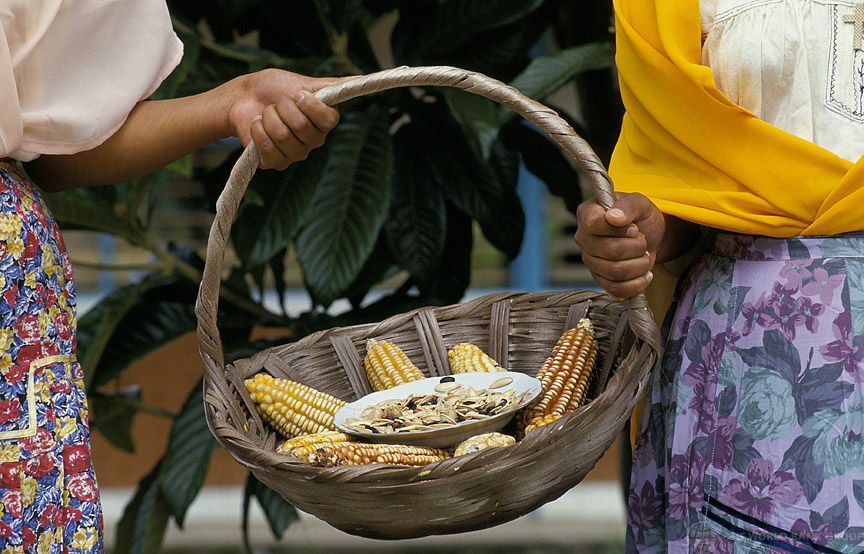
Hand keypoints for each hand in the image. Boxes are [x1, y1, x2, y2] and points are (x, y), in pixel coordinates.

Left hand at [227, 69, 344, 169]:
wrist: (245, 97)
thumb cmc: (275, 88)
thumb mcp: (305, 82)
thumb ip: (333, 85)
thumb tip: (360, 78)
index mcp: (324, 122)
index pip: (328, 120)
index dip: (311, 106)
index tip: (298, 94)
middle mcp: (313, 141)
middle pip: (302, 127)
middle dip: (283, 108)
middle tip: (278, 104)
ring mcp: (294, 153)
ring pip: (282, 136)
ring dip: (268, 118)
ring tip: (266, 114)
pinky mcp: (275, 162)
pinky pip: (268, 149)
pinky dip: (258, 132)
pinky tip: (258, 126)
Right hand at [573, 192, 664, 297]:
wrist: (649, 235)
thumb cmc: (640, 216)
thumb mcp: (640, 203)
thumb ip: (628, 205)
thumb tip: (613, 217)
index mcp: (588, 213)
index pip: (593, 224)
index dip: (619, 229)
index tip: (634, 228)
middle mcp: (584, 238)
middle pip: (610, 251)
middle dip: (637, 247)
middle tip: (643, 241)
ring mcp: (590, 260)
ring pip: (615, 271)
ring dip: (640, 265)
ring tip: (644, 255)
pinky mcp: (600, 279)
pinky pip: (616, 289)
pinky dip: (637, 284)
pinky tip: (645, 273)